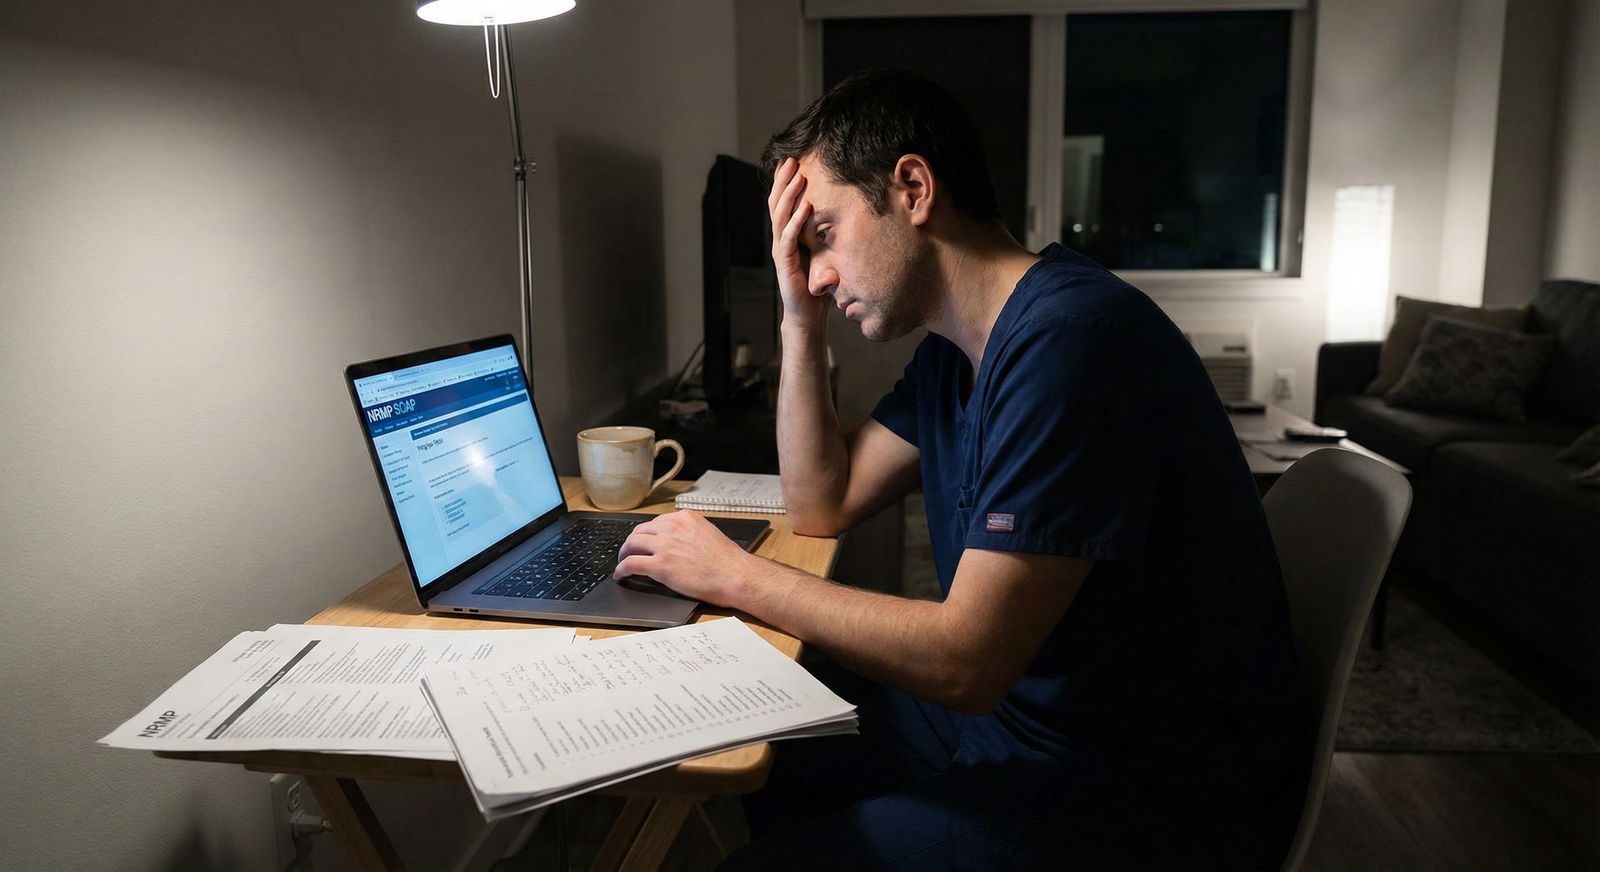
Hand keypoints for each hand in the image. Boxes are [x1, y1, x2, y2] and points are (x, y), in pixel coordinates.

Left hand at [613, 511, 768, 606]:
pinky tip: (621, 575)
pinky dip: (622, 569)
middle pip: (640, 530)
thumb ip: (688, 534)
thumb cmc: (728, 561)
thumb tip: (676, 543)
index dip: (647, 534)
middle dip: (632, 542)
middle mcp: (672, 527)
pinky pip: (631, 564)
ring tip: (623, 561)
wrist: (735, 575)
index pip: (656, 522)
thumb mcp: (707, 534)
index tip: (644, 540)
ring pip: (631, 544)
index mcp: (685, 518)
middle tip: (629, 551)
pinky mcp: (660, 565)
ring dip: (624, 553)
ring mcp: (665, 545)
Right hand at [768, 158, 827, 332]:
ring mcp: (782, 251)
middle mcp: (782, 239)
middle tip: (792, 158)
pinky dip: (796, 222)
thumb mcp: (825, 253)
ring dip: (789, 194)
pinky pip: (789, 239)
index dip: (785, 182)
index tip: (792, 159)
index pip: (784, 202)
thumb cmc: (818, 285)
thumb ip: (826, 235)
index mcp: (789, 234)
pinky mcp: (785, 264)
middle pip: (778, 203)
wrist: (808, 314)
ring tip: (797, 175)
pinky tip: (805, 206)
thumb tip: (845, 214)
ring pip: (781, 216)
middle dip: (784, 180)